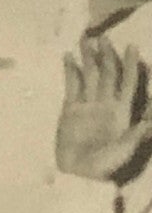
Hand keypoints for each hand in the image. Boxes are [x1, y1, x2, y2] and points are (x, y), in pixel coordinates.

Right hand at [55, 38, 151, 182]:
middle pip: (108, 75)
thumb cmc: (106, 165)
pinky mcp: (70, 109)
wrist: (79, 175)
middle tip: (103, 37)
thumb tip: (150, 119)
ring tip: (86, 40)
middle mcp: (106, 104)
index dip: (131, 66)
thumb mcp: (125, 150)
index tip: (132, 47)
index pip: (129, 83)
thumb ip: (136, 134)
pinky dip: (70, 71)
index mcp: (121, 111)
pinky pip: (71, 86)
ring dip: (89, 59)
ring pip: (89, 76)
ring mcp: (87, 105)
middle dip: (107, 56)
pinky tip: (68, 57)